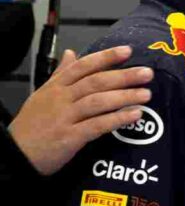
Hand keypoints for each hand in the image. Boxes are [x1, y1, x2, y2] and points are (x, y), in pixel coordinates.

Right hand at [7, 46, 152, 175]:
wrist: (15, 154)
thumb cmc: (32, 124)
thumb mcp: (43, 94)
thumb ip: (60, 74)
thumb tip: (71, 52)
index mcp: (55, 87)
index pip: (83, 66)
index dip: (106, 57)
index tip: (128, 51)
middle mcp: (61, 99)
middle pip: (95, 82)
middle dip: (123, 76)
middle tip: (148, 73)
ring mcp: (65, 118)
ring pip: (98, 102)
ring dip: (125, 97)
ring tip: (146, 94)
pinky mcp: (69, 137)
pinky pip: (97, 125)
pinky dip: (117, 119)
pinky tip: (134, 115)